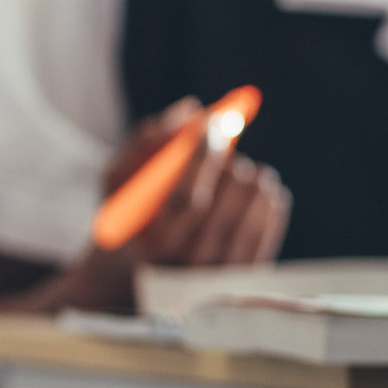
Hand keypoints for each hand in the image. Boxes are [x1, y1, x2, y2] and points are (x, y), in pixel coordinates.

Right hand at [48, 97, 290, 311]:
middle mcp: (185, 267)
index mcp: (148, 246)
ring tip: (241, 168)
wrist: (137, 279)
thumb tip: (187, 108)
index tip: (206, 120)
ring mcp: (218, 275)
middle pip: (217, 203)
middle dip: (222, 160)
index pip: (183, 197)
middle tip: (222, 139)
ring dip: (249, 177)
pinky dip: (269, 201)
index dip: (197, 154)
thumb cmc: (127, 222)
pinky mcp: (243, 276)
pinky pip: (267, 230)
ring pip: (246, 214)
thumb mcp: (118, 185)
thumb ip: (142, 145)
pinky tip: (263, 186)